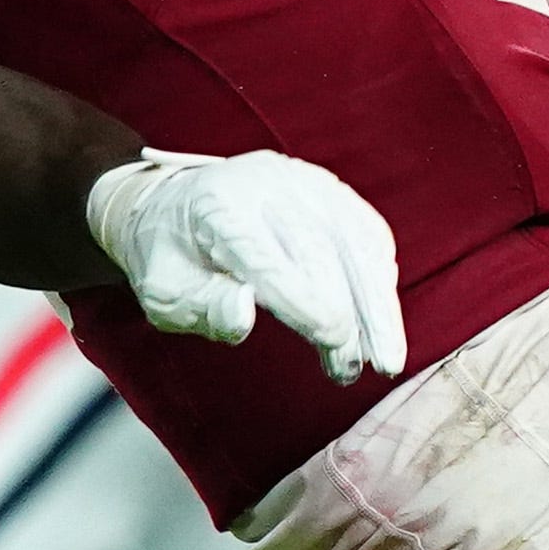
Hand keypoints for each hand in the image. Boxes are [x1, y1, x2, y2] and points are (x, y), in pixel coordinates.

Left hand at [86, 148, 406, 384]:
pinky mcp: (329, 191)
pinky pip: (366, 234)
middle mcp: (264, 182)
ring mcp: (302, 181)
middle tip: (351, 368)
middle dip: (345, 311)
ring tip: (383, 361)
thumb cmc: (170, 258)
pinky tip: (379, 323)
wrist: (174, 208)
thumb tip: (244, 317)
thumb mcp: (165, 292)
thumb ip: (203, 306)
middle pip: (319, 248)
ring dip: (376, 305)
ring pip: (356, 241)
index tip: (332, 339)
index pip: (264, 254)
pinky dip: (378, 280)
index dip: (302, 297)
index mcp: (216, 205)